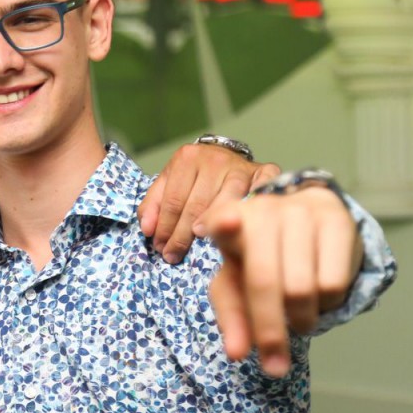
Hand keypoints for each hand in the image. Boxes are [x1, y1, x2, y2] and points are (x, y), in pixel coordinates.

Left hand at [139, 144, 279, 263]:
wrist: (227, 157)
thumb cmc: (195, 176)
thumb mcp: (168, 182)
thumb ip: (153, 204)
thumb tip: (147, 229)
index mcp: (187, 158)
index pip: (173, 200)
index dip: (165, 228)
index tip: (160, 248)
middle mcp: (215, 159)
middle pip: (196, 205)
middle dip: (182, 234)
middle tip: (174, 255)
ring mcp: (241, 166)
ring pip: (225, 203)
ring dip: (213, 225)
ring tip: (202, 242)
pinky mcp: (265, 172)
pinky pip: (257, 195)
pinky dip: (249, 210)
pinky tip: (240, 227)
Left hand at [203, 186, 363, 376]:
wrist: (308, 220)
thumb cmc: (261, 259)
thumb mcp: (237, 285)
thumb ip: (232, 317)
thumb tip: (236, 354)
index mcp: (226, 222)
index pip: (221, 220)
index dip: (223, 223)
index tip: (225, 224)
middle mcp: (262, 210)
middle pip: (265, 280)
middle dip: (269, 332)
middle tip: (274, 367)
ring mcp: (301, 211)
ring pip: (302, 289)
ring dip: (301, 320)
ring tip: (298, 316)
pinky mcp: (336, 220)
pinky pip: (333, 283)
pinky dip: (327, 305)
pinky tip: (320, 296)